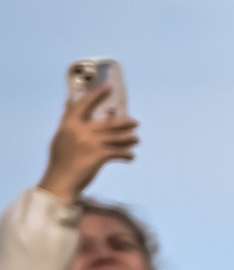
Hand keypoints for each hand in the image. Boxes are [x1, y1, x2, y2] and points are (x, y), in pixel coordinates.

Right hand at [39, 75, 138, 202]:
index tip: (109, 87)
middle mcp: (81, 130)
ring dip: (129, 139)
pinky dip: (126, 155)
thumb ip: (67, 119)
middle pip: (108, 122)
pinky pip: (118, 152)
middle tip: (136, 122)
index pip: (85, 104)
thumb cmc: (60, 161)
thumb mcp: (60, 137)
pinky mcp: (99, 156)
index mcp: (70, 124)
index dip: (97, 94)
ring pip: (117, 137)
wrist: (60, 182)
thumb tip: (70, 100)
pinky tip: (131, 156)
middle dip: (125, 122)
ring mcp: (90, 142)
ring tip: (136, 140)